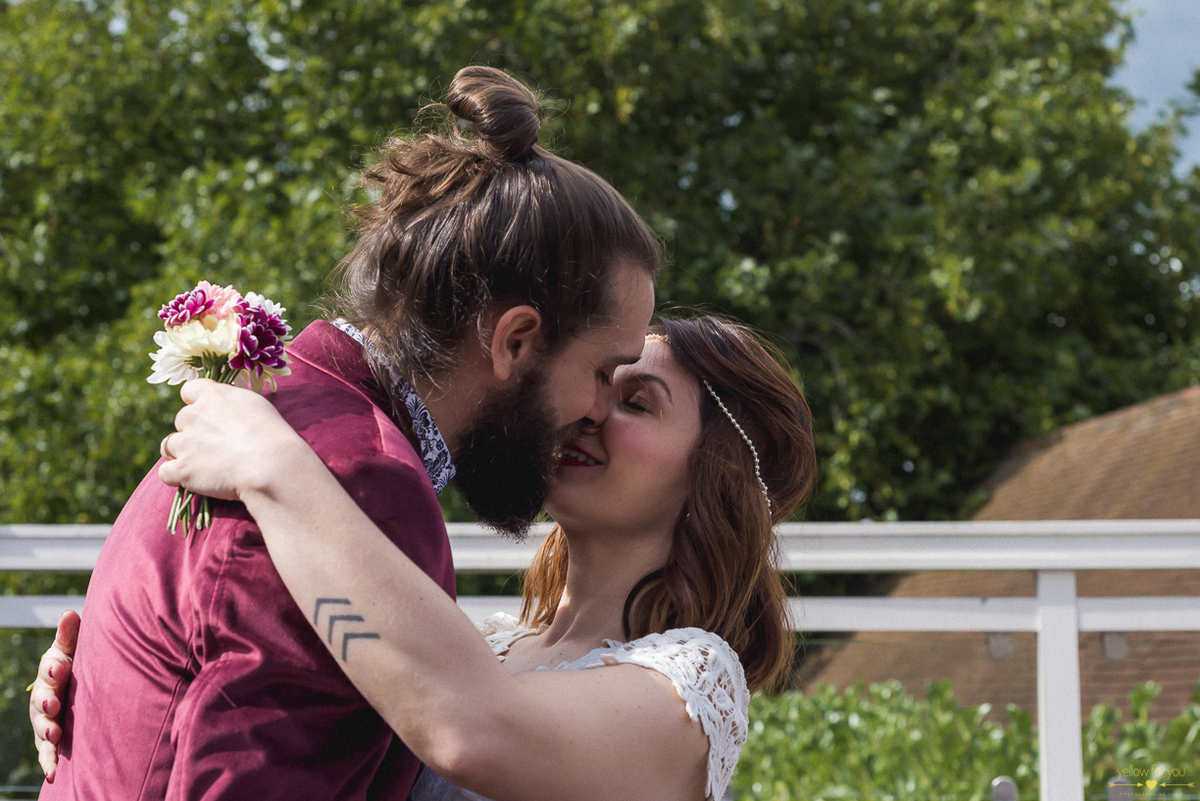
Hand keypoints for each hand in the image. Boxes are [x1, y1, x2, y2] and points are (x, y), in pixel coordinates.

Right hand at [30, 610, 79, 781]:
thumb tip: (69, 613)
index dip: (53, 669)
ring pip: (42, 726)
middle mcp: (47, 697)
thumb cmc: (83, 664)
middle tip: (54, 704)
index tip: (61, 668)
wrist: (91, 689)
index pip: (49, 670)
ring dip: (46, 730)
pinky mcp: (53, 739)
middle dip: (46, 702)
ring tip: (55, 734)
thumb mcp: (77, 650)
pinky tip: (53, 773)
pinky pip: (47, 751)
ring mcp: (48, 719)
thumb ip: (72, 636)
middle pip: (41, 700)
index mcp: (53, 673)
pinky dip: (48, 762)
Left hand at [158, 378, 301, 501]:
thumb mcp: (255, 405)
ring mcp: (185, 443)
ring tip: (205, 464)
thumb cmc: (272, 434)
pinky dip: (177, 476)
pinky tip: (195, 479)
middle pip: (181, 419)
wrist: (271, 465)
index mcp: (212, 395)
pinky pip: (165, 472)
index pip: (190, 390)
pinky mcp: (182, 470)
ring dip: (183, 453)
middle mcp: (193, 415)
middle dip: (194, 431)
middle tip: (217, 445)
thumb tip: (224, 409)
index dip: (198, 403)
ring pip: (169, 445)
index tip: (211, 415)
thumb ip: (231, 404)